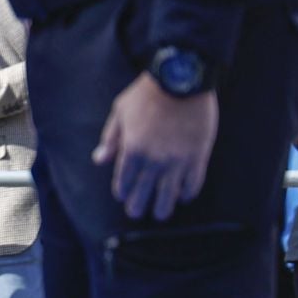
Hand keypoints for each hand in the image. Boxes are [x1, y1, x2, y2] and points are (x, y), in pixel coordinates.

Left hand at [92, 73, 219, 221]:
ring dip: (164, 207)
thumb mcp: (120, 113)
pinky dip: (188, 192)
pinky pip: (193, 183)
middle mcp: (154, 160)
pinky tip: (183, 197)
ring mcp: (178, 161)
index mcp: (132, 149)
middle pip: (145, 191)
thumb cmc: (146, 95)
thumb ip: (111, 139)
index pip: (124, 180)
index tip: (123, 198)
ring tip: (161, 214)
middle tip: (138, 214)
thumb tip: (99, 160)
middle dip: (140, 205)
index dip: (123, 192)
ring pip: (170, 193)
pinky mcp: (198, 157)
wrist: (180, 82)